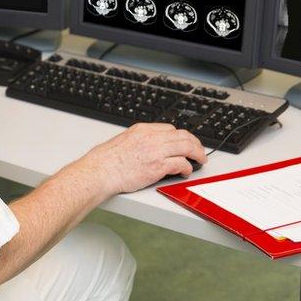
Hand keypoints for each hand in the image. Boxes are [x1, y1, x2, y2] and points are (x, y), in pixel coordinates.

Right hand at [82, 123, 206, 193]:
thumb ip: (137, 142)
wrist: (100, 171)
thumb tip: (144, 149)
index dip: (180, 136)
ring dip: (197, 153)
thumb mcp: (121, 141)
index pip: (169, 129)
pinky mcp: (159, 166)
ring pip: (187, 147)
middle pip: (183, 135)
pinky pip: (181, 163)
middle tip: (199, 150)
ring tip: (200, 160)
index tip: (184, 143)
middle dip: (194, 143)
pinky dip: (188, 167)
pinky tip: (186, 172)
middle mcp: (151, 137)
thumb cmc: (105, 161)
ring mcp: (156, 151)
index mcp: (142, 129)